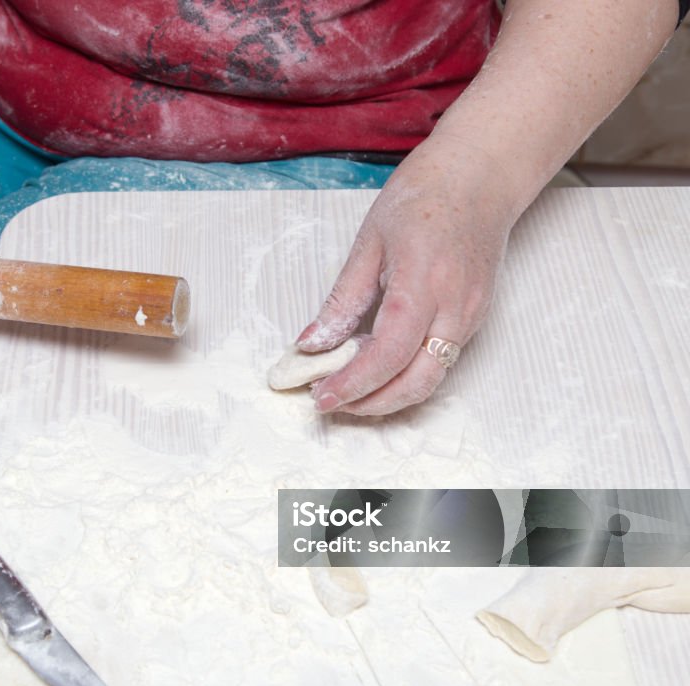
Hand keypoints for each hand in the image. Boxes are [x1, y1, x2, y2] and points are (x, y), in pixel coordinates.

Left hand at [297, 137, 519, 414]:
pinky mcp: (475, 319)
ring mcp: (471, 316)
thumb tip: (311, 343)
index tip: (319, 396)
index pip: (386, 355)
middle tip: (329, 402)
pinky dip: (406, 376)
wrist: (480, 175)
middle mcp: (455, 308)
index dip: (351, 384)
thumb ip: (342, 300)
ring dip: (388, 396)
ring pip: (431, 380)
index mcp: (422, 284)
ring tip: (348, 391)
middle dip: (369, 404)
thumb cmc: (424, 197)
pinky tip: (376, 368)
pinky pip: (441, 362)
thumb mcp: (369, 243)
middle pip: (415, 383)